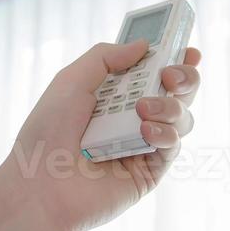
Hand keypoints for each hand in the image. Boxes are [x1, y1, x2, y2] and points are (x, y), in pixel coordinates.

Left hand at [0, 40, 202, 230]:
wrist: (41, 184)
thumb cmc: (47, 132)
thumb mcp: (71, 81)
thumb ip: (105, 57)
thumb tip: (143, 46)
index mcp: (114, 95)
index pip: (153, 72)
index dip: (174, 59)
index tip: (188, 49)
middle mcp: (132, 118)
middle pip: (177, 93)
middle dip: (185, 78)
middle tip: (172, 76)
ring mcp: (142, 145)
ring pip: (181, 118)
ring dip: (171, 106)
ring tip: (144, 108)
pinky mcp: (148, 172)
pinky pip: (172, 147)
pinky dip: (165, 133)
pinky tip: (145, 131)